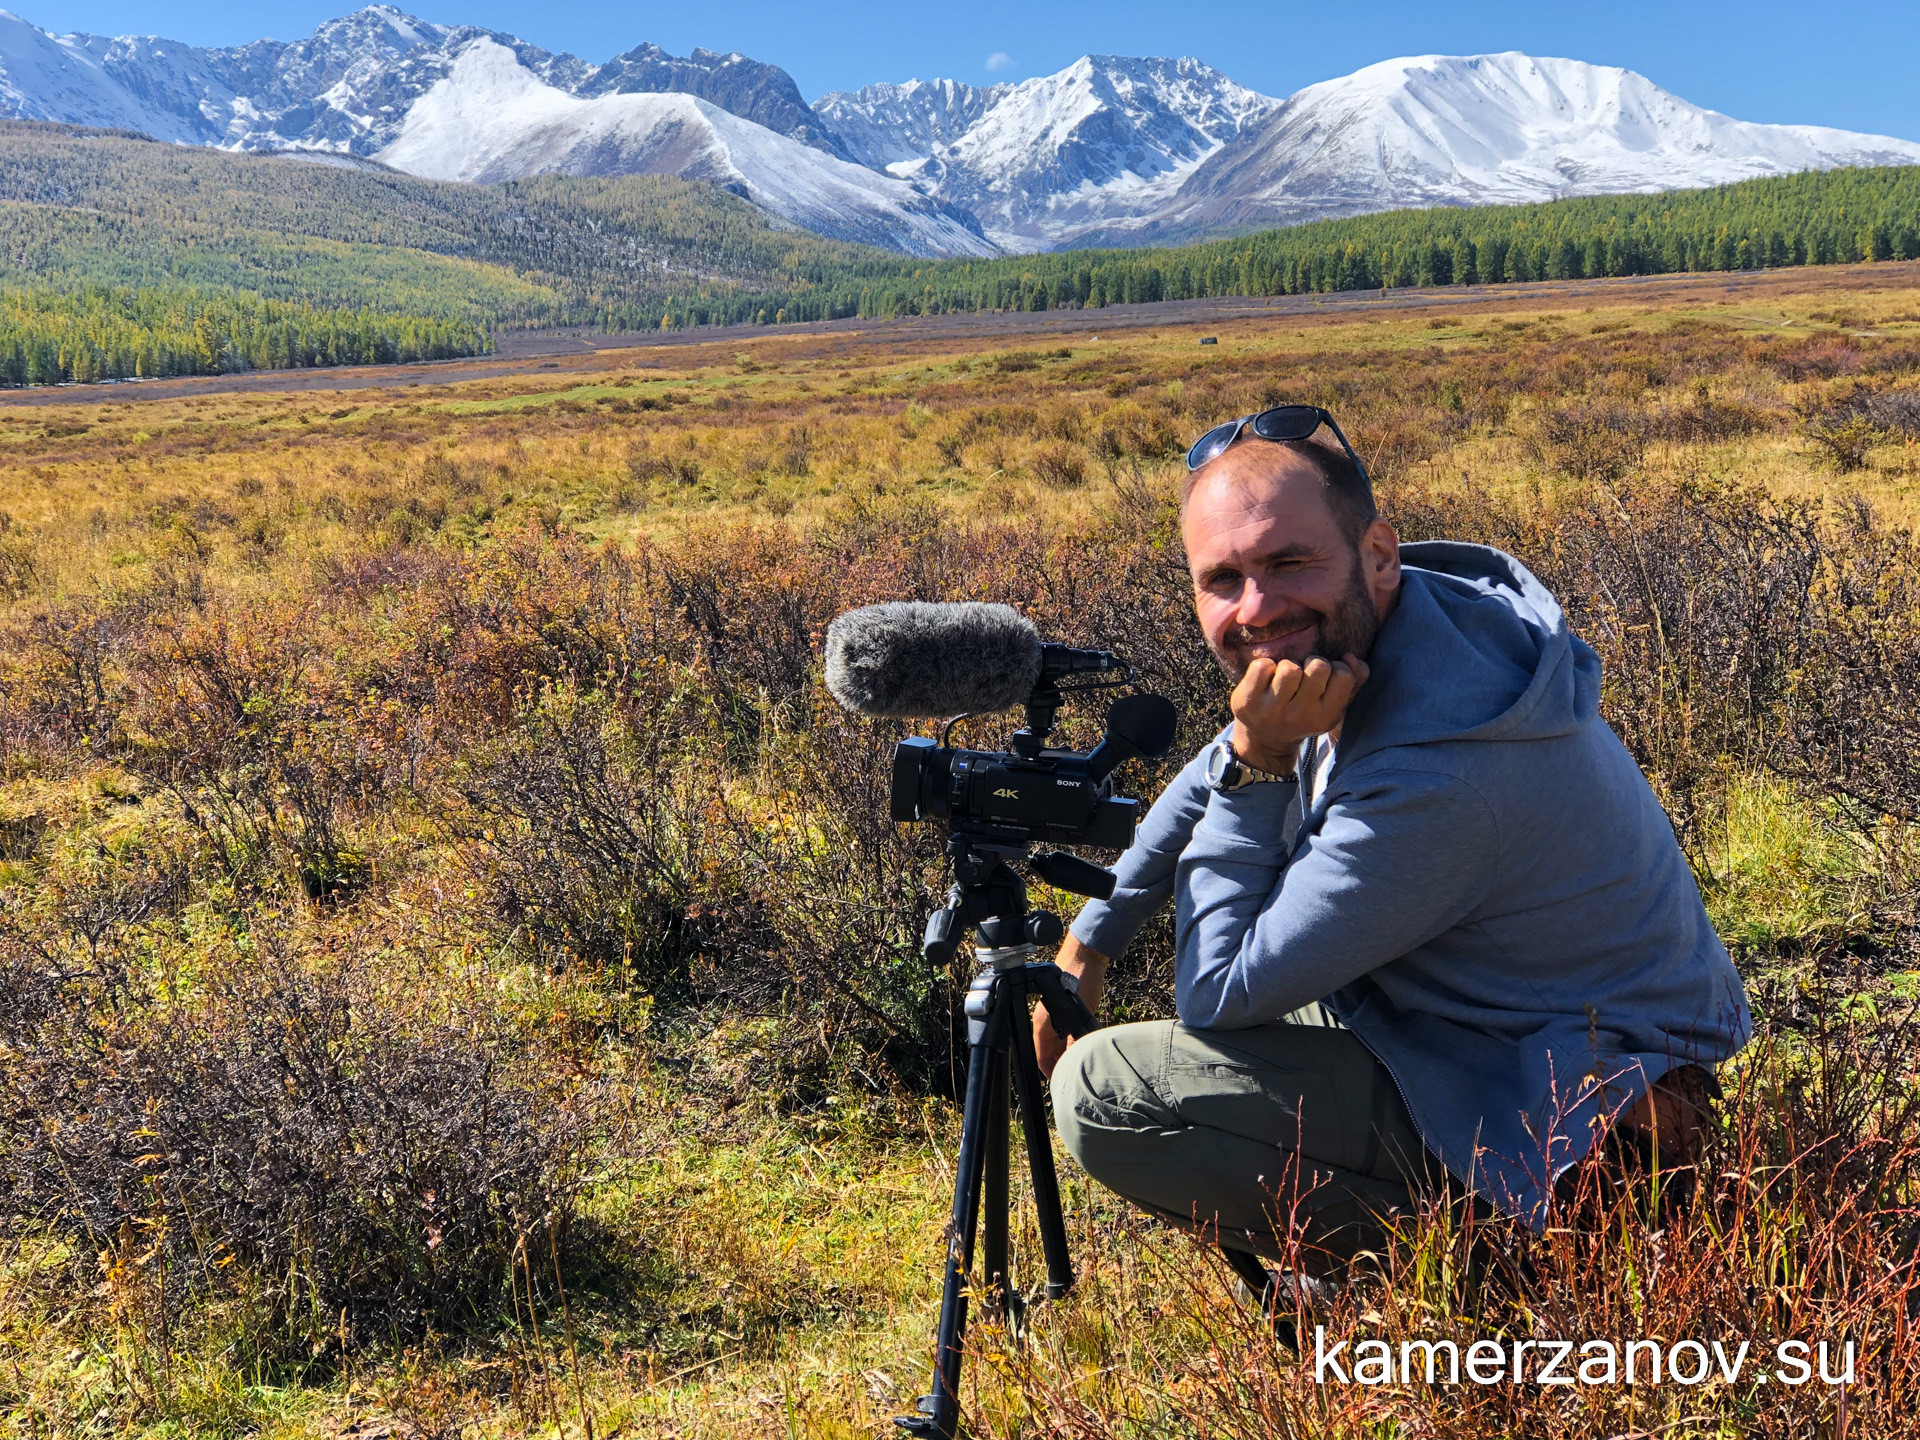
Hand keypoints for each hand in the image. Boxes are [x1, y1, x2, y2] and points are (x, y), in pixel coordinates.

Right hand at [1033, 934, 1106, 1079]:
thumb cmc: (1078, 978)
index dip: (1051, 1073)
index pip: (1041, 1058)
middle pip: (1052, 1054)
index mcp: (1042, 1024)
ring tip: (1086, 1064)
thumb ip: (1075, 1039)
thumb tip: (1075, 1061)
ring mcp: (1058, 1018)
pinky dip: (1079, 1042)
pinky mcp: (1070, 1012)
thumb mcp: (1079, 1013)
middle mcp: (1047, 1023)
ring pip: (1062, 1045)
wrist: (1087, 955)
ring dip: (1072, 1054)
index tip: (1063, 1086)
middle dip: (1063, 1066)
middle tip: (1078, 1078)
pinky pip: (1071, 1034)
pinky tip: (1090, 1046)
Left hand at [1229, 652, 1369, 773]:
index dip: (1336, 668)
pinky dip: (1265, 666)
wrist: (1265, 740)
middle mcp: (1300, 715)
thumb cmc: (1304, 713)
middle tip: (1304, 677)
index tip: (1325, 678)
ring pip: (1290, 667)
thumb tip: (1351, 657)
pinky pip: (1262, 666)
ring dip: (1288, 666)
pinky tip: (1266, 679)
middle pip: (1318, 666)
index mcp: (1326, 716)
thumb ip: (1354, 680)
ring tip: (1285, 679)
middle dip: (1312, 664)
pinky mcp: (1247, 701)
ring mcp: (1272, 709)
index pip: (1343, 675)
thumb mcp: (1333, 705)